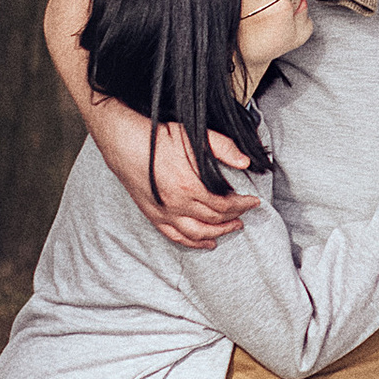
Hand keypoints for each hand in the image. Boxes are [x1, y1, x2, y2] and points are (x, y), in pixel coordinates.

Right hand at [87, 92, 255, 249]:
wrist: (125, 143)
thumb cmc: (158, 138)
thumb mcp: (194, 136)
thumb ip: (223, 147)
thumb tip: (245, 161)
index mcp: (190, 186)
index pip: (225, 205)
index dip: (243, 205)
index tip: (253, 202)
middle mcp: (178, 204)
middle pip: (214, 220)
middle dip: (234, 218)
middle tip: (245, 214)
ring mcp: (164, 213)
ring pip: (197, 233)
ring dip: (218, 233)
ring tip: (233, 229)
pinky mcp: (154, 216)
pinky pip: (176, 237)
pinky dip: (193, 243)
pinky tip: (206, 243)